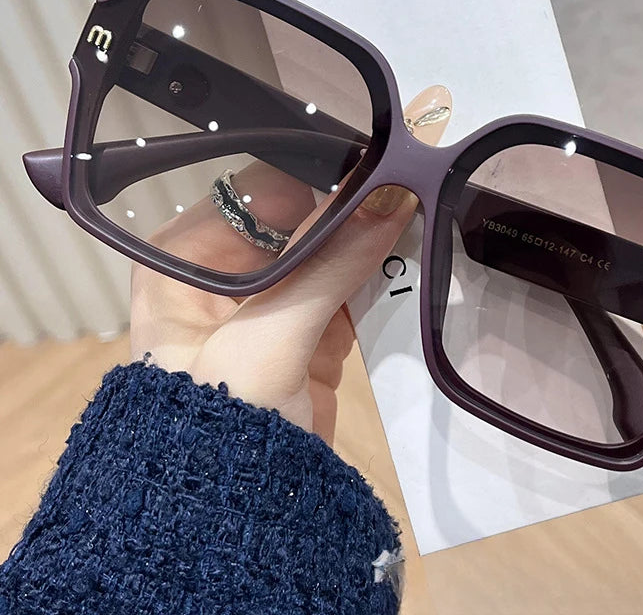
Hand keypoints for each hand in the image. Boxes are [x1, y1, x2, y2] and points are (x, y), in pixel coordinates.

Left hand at [129, 85, 450, 444]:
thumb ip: (329, 264)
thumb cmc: (218, 422)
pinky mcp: (307, 331)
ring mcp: (269, 304)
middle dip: (347, 208)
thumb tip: (391, 195)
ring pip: (326, 251)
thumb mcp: (267, 337)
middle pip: (295, 219)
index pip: (251, 193)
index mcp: (183, 262)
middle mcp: (223, 275)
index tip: (371, 163)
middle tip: (406, 182)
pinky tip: (410, 256)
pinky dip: (376, 277)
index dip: (311, 177)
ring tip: (416, 211)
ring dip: (367, 241)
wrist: (235, 522)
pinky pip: (347, 287)